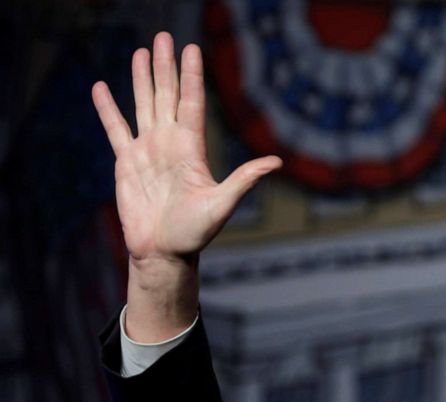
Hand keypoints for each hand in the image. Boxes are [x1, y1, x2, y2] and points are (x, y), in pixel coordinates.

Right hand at [92, 32, 280, 264]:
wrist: (163, 252)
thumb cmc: (194, 233)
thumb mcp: (222, 204)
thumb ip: (244, 180)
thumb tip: (276, 162)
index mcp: (191, 149)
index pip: (191, 102)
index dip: (191, 76)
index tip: (191, 49)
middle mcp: (170, 143)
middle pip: (166, 95)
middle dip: (165, 67)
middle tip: (164, 37)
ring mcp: (148, 151)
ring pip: (143, 105)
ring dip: (141, 79)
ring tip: (141, 51)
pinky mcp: (126, 163)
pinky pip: (115, 129)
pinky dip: (107, 109)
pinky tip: (101, 88)